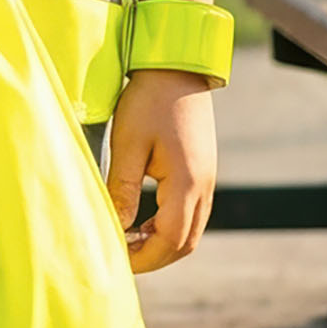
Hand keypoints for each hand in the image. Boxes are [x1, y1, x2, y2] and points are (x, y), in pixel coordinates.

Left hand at [107, 66, 217, 272]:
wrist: (178, 67)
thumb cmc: (148, 101)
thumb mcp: (127, 144)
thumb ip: (124, 190)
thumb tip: (118, 228)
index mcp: (187, 183)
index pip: (170, 240)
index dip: (144, 258)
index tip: (118, 259)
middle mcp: (204, 186)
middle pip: (185, 242)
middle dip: (155, 257)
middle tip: (124, 257)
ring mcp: (207, 179)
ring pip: (192, 230)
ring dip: (163, 243)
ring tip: (131, 240)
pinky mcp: (203, 170)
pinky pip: (193, 212)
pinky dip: (171, 226)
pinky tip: (146, 220)